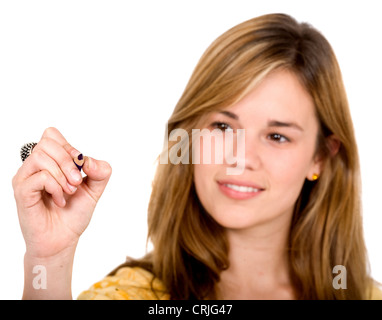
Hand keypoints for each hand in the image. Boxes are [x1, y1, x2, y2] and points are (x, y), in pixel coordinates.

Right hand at [13, 127, 111, 258]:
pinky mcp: (22, 192)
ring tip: (70, 191)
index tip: (80, 167)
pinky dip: (55, 187)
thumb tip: (89, 160)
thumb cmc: (74, 213)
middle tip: (78, 182)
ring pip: (40, 156)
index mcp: (50, 161)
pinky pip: (39, 177)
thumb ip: (100, 172)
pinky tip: (60, 201)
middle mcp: (34, 166)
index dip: (69, 147)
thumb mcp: (94, 189)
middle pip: (46, 142)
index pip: (51, 135)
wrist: (63, 240)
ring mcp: (26, 178)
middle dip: (68, 161)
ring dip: (62, 174)